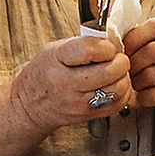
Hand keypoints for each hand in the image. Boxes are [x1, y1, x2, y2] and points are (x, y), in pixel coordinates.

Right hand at [7, 34, 131, 132]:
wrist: (30, 105)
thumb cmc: (44, 73)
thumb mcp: (54, 49)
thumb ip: (82, 43)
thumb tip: (112, 40)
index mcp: (57, 61)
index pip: (88, 51)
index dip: (105, 46)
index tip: (108, 46)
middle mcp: (66, 83)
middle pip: (108, 72)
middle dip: (121, 62)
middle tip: (118, 58)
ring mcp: (77, 102)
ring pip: (116, 89)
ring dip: (124, 77)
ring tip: (117, 72)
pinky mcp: (87, 115)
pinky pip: (117, 104)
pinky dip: (123, 93)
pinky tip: (115, 85)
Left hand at [122, 18, 154, 112]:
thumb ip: (145, 40)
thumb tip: (115, 41)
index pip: (154, 26)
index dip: (133, 37)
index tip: (125, 49)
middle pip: (151, 51)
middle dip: (133, 63)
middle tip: (129, 70)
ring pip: (150, 74)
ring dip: (137, 81)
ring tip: (137, 82)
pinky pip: (153, 94)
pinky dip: (143, 96)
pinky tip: (144, 94)